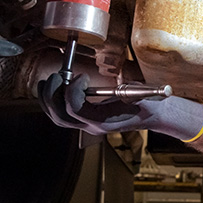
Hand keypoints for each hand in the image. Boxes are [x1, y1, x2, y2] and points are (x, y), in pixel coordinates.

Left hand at [37, 73, 202, 138]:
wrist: (154, 115)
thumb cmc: (148, 104)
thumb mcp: (142, 95)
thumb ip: (132, 92)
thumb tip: (137, 86)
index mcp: (105, 122)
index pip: (76, 109)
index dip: (73, 90)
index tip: (83, 76)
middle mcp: (93, 127)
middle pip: (61, 115)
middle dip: (53, 94)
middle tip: (59, 76)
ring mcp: (87, 125)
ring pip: (58, 117)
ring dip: (48, 99)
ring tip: (50, 81)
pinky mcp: (85, 119)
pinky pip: (62, 114)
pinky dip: (53, 102)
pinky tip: (54, 88)